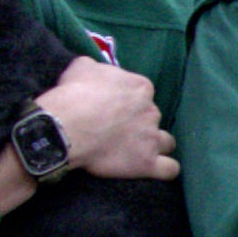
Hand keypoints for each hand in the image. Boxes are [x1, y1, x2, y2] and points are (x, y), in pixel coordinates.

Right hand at [37, 56, 176, 178]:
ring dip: (157, 145)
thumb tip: (96, 70)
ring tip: (139, 150)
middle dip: (139, 123)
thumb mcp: (82, 67)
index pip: (143, 93)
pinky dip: (165, 170)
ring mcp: (152, 137)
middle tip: (117, 131)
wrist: (67, 125)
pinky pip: (169, 169)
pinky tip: (155, 169)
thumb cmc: (74, 93)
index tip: (113, 109)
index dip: (129, 102)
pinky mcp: (148, 162)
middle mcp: (151, 111)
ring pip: (167, 142)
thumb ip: (97, 69)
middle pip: (152, 117)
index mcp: (140, 88)